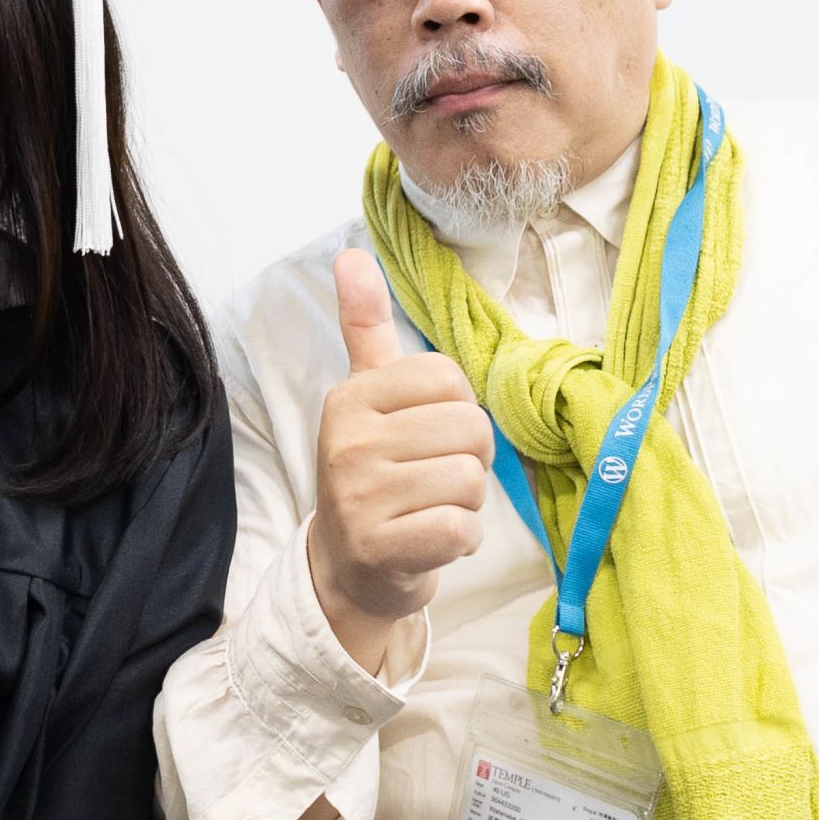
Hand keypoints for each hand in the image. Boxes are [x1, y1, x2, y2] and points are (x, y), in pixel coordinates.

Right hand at [306, 247, 494, 659]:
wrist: (347, 566)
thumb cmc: (372, 471)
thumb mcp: (366, 395)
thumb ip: (365, 326)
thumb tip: (350, 253)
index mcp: (352, 398)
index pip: (451, 379)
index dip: (459, 411)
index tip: (430, 436)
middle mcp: (349, 442)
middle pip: (470, 430)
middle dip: (469, 461)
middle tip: (433, 480)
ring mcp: (361, 498)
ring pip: (471, 481)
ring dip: (466, 503)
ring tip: (430, 509)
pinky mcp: (381, 547)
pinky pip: (462, 529)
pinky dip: (460, 540)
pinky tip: (429, 539)